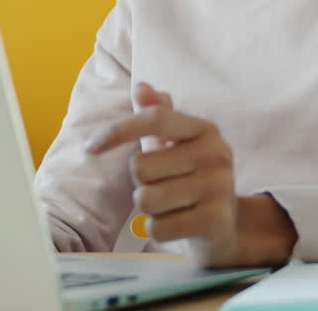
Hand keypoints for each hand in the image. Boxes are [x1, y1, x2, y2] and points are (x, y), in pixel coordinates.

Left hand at [84, 82, 296, 266]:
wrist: (227, 224)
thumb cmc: (191, 178)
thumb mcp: (177, 144)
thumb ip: (158, 114)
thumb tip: (141, 88)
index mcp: (205, 129)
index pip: (154, 119)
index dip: (118, 131)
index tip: (90, 147)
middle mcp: (215, 153)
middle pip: (140, 167)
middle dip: (142, 182)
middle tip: (166, 185)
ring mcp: (218, 187)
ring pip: (145, 200)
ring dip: (150, 208)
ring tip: (172, 205)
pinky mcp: (214, 221)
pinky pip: (157, 227)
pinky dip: (159, 229)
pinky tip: (178, 223)